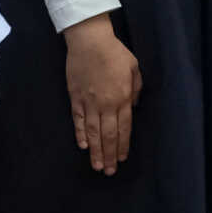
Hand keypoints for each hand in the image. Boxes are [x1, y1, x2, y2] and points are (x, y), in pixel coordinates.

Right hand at [63, 15, 141, 173]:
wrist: (89, 40)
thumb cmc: (114, 52)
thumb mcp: (134, 67)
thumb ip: (136, 88)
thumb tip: (134, 106)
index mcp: (123, 97)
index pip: (124, 128)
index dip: (123, 146)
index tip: (122, 159)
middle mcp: (106, 104)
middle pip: (109, 135)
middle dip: (110, 155)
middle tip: (109, 172)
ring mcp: (89, 102)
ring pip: (92, 132)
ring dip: (96, 151)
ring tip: (97, 167)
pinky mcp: (75, 98)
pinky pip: (78, 121)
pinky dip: (80, 135)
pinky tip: (83, 147)